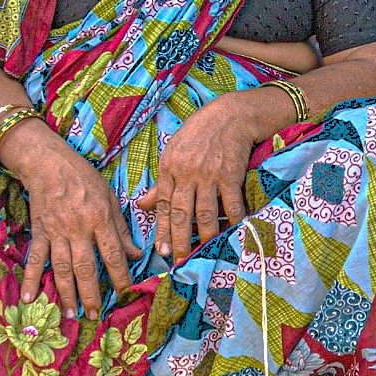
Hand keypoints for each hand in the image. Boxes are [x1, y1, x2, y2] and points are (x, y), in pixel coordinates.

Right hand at [5, 129, 142, 319]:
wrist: (49, 164)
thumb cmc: (84, 179)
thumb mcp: (110, 198)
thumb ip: (121, 229)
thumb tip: (136, 255)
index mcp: (100, 219)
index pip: (113, 254)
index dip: (120, 276)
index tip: (125, 294)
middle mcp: (79, 228)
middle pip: (85, 267)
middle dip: (91, 293)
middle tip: (94, 315)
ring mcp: (57, 231)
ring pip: (62, 267)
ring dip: (66, 293)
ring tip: (71, 314)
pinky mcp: (40, 232)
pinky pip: (35, 258)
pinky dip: (31, 278)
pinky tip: (29, 298)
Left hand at [135, 93, 267, 263]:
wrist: (230, 115)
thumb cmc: (199, 134)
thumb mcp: (173, 154)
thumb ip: (161, 183)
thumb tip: (142, 206)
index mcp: (169, 169)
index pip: (164, 206)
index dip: (162, 231)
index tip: (160, 251)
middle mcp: (187, 174)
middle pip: (182, 213)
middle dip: (179, 240)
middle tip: (178, 260)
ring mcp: (209, 175)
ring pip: (206, 213)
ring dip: (206, 235)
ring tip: (204, 251)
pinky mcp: (230, 174)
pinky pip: (232, 203)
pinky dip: (233, 219)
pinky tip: (233, 231)